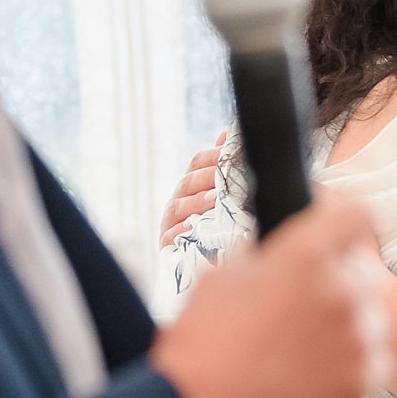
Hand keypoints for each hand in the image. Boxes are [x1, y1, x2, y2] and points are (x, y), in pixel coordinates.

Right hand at [152, 192, 389, 397]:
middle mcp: (339, 292)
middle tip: (308, 300)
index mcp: (306, 255)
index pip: (355, 216)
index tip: (334, 235)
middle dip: (340, 279)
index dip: (341, 225)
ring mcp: (355, 339)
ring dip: (346, 323)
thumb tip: (284, 253)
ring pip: (371, 316)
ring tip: (304, 342)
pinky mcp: (361, 380)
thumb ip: (269, 257)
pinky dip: (351, 362)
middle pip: (365, 270)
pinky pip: (373, 359)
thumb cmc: (204, 344)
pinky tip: (314, 368)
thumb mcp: (225, 275)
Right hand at [159, 133, 224, 247]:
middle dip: (207, 177)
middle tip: (225, 176)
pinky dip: (179, 232)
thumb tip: (227, 133)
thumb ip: (222, 166)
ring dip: (195, 202)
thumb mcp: (223, 196)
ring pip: (176, 208)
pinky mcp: (167, 247)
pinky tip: (192, 228)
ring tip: (214, 200)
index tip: (229, 152)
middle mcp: (178, 201)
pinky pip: (168, 238)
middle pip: (187, 183)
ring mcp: (170, 223)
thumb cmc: (216, 225)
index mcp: (191, 186)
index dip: (212, 156)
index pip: (196, 162)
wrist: (205, 264)